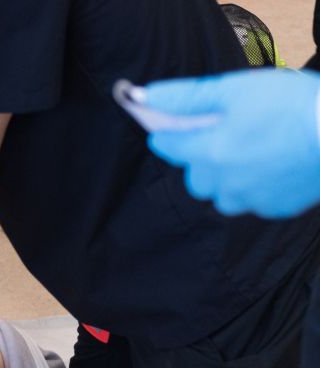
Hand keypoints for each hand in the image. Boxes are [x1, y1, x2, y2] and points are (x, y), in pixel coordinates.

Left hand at [144, 69, 319, 218]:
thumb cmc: (291, 103)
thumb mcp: (235, 88)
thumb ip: (188, 96)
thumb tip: (147, 97)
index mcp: (210, 152)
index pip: (167, 146)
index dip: (168, 133)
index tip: (174, 127)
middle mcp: (224, 183)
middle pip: (194, 178)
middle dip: (201, 160)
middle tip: (225, 137)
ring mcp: (251, 198)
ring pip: (223, 196)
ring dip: (228, 179)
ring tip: (251, 154)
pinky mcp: (277, 207)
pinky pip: (254, 202)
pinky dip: (256, 188)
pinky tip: (273, 166)